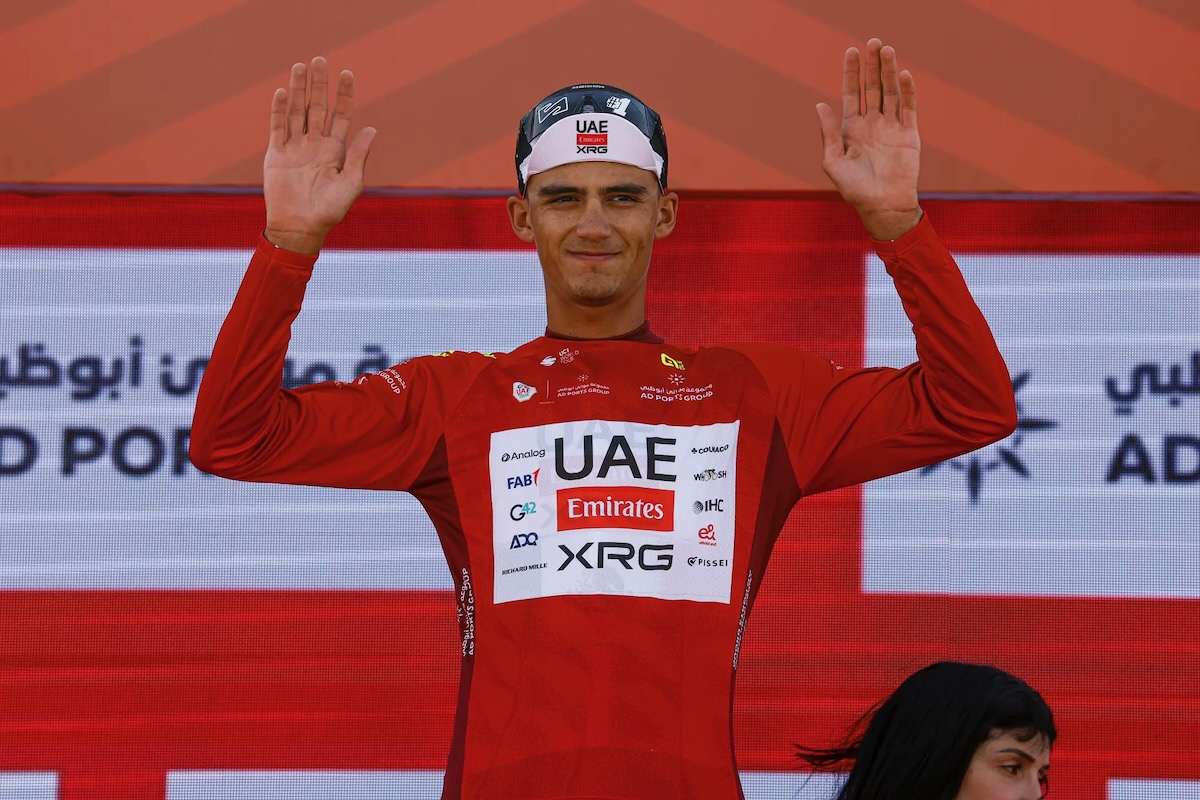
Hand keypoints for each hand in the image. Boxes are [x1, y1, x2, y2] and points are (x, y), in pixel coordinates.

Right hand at [263, 57, 376, 253]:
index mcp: (336, 150)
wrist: (301, 227)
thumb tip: (371, 128)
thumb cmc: (330, 210)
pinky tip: (284, 92)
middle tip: (321, 60)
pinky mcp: (277, 154)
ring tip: (300, 66)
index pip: (341, 115)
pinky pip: (278, 127)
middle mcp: (315, 144)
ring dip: (299, 90)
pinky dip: (280, 110)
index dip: (344, 95)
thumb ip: (359, 155)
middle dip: (320, 84)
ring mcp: (295, 147)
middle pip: (318, 107)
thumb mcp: (351, 182)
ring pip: (297, 112)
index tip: (347, 74)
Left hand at [816, 39, 921, 239]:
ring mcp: (891, 127)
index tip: (850, 51)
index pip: (851, 93)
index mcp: (851, 128)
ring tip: (886, 49)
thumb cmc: (854, 189)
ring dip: (888, 71)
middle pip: (871, 87)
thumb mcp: (833, 161)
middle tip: (872, 42)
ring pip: (889, 92)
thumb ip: (829, 132)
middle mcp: (871, 124)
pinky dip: (906, 91)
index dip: (851, 73)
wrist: (882, 206)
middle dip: (871, 65)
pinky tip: (903, 74)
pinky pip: (908, 108)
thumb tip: (819, 104)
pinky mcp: (908, 134)